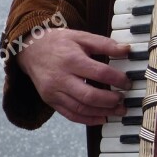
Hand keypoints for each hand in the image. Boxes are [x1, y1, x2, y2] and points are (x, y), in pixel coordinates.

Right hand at [16, 28, 130, 125]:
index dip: (118, 80)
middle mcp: (61, 78)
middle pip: (90, 96)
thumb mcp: (81, 37)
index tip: (127, 83)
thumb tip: (127, 49)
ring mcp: (54, 92)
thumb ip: (105, 44)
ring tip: (118, 111)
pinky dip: (88, 120)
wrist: (29, 50)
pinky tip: (102, 118)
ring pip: (81, 109)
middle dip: (110, 100)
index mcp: (71, 60)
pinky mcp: (50, 101)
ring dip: (102, 112)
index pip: (100, 73)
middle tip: (123, 100)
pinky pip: (70, 115)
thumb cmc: (58, 42)